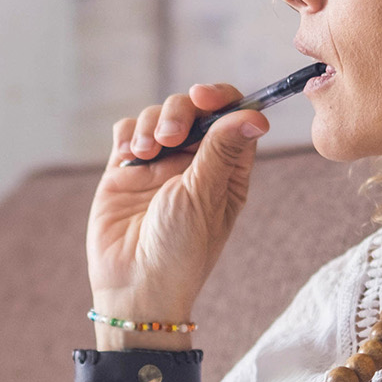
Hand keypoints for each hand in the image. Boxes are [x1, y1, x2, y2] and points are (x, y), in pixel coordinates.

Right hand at [87, 84, 270, 324]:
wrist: (135, 285)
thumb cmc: (181, 250)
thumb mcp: (206, 196)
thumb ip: (222, 150)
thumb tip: (256, 115)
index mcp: (226, 170)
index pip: (232, 117)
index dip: (222, 98)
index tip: (205, 96)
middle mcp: (194, 163)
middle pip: (192, 109)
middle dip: (179, 112)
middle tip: (170, 137)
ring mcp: (158, 165)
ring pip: (156, 115)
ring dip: (150, 124)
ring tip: (144, 154)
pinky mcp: (125, 170)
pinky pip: (127, 132)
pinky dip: (128, 135)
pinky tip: (130, 157)